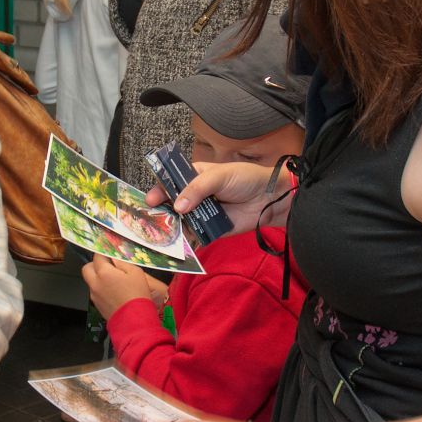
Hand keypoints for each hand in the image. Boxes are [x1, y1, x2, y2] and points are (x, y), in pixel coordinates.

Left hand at [82, 255, 163, 318]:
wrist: (134, 321)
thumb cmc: (137, 295)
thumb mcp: (136, 273)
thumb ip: (122, 263)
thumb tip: (114, 258)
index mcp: (104, 273)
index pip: (98, 256)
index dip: (104, 253)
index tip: (109, 253)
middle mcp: (95, 283)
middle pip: (87, 268)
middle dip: (95, 265)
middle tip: (107, 266)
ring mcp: (94, 295)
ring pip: (90, 281)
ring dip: (98, 278)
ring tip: (113, 282)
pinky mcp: (97, 305)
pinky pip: (95, 292)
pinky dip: (101, 289)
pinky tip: (114, 293)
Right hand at [146, 159, 290, 236]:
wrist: (270, 199)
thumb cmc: (246, 179)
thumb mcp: (220, 176)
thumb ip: (197, 189)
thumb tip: (178, 206)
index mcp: (194, 176)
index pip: (171, 181)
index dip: (159, 189)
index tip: (151, 200)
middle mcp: (195, 195)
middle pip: (172, 203)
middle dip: (161, 211)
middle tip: (151, 220)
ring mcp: (201, 214)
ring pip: (181, 221)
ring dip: (171, 228)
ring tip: (160, 235)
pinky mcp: (210, 230)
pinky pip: (195, 236)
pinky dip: (186, 241)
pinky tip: (176, 245)